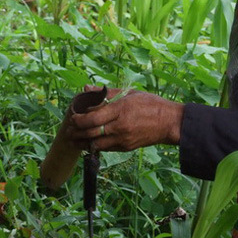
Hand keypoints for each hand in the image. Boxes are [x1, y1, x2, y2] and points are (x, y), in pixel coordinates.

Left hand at [66, 87, 184, 151]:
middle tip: (68, 130)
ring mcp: (123, 139)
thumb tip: (86, 89)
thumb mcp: (129, 93)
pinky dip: (95, 146)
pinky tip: (89, 142)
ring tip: (74, 139)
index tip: (72, 118)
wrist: (169, 123)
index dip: (78, 120)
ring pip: (96, 145)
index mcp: (120, 110)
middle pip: (91, 133)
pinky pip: (106, 149)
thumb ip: (106, 93)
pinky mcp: (126, 148)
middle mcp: (120, 127)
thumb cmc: (151, 104)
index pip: (92, 118)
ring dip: (82, 143)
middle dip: (76, 133)